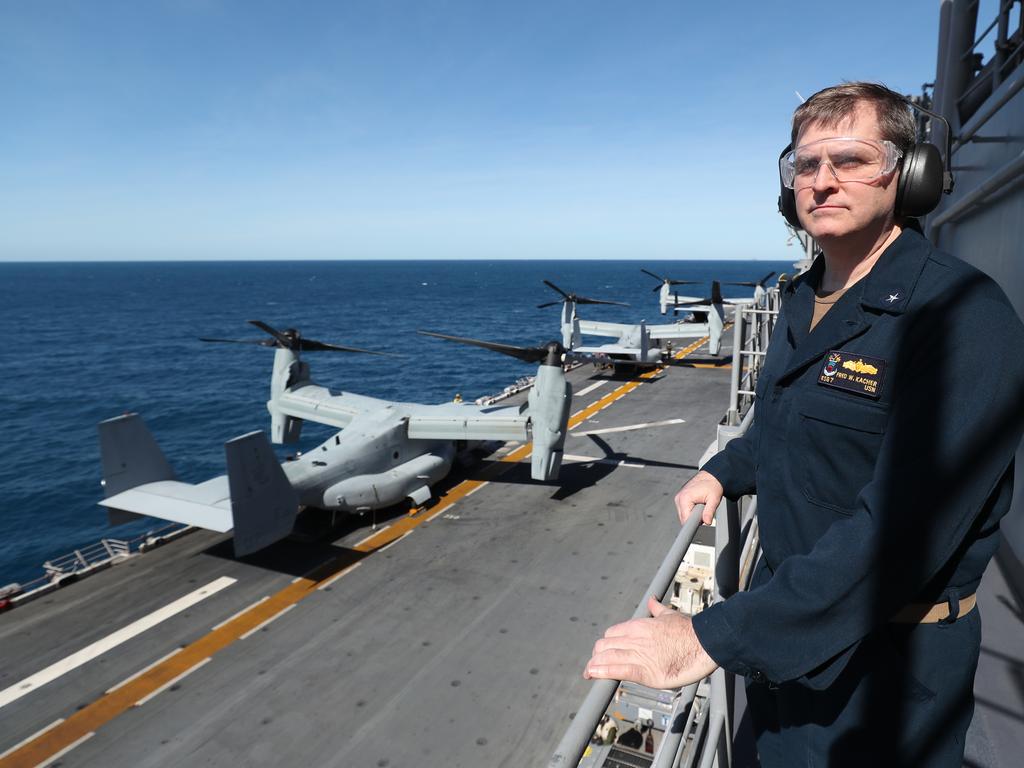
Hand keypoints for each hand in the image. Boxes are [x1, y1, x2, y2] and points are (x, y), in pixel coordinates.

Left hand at [583, 596, 718, 688]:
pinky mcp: (646, 671)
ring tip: (589, 673)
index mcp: (639, 626)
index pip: (612, 634)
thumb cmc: (690, 630)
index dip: (605, 644)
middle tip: (594, 665)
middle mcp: (635, 638)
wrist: (705, 642)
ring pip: (607, 658)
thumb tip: (652, 600)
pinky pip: (618, 670)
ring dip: (595, 666)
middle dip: (597, 656)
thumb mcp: (670, 615)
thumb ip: (657, 609)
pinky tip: (594, 675)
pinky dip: (603, 673)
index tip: (603, 651)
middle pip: (605, 646)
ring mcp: (639, 655)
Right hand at [674, 470, 723, 525]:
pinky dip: (690, 510)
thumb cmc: (712, 485)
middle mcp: (679, 498)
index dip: (692, 524)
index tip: (697, 525)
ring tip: (700, 506)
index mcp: (685, 498)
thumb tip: (707, 522)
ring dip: (692, 514)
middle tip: (703, 511)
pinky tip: (696, 505)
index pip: (685, 519)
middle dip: (694, 519)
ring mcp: (678, 498)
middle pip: (683, 518)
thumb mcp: (714, 499)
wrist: (710, 476)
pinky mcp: (680, 498)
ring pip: (683, 515)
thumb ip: (709, 512)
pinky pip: (683, 510)